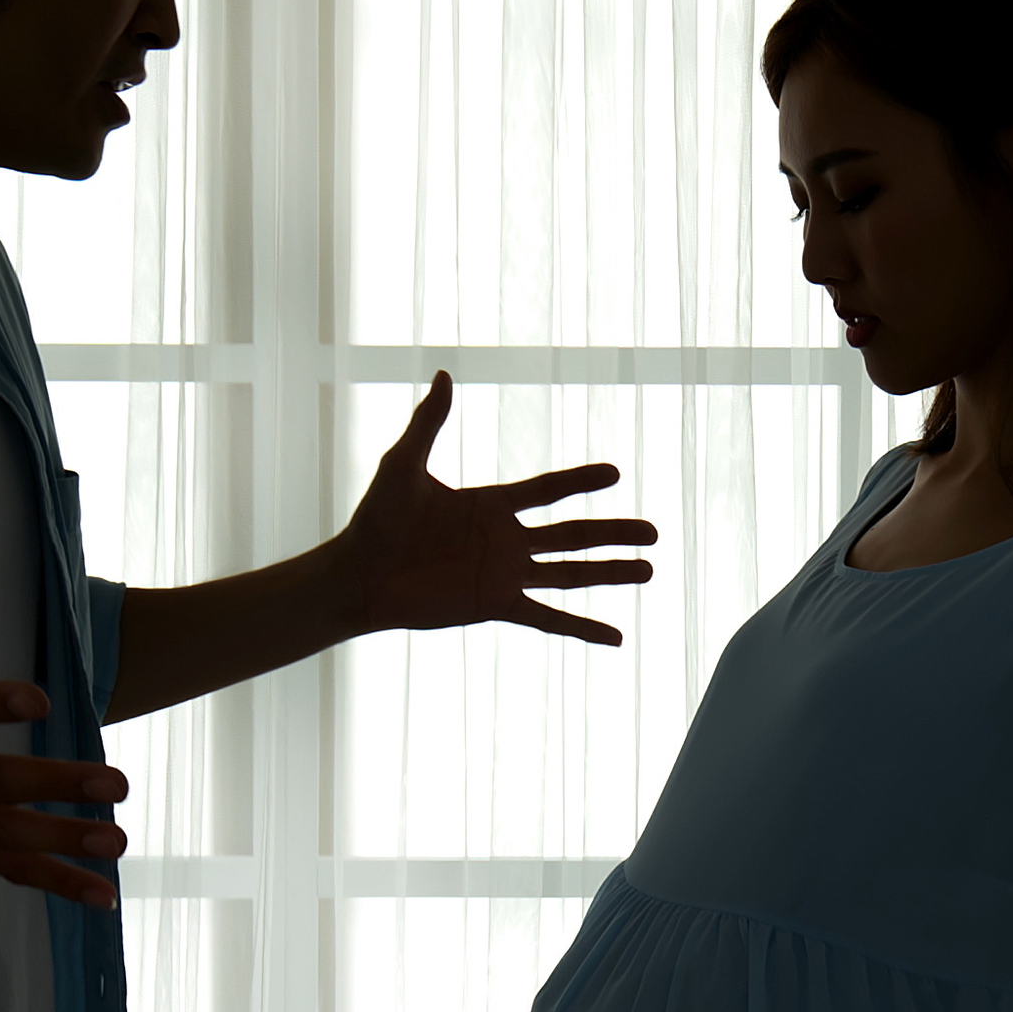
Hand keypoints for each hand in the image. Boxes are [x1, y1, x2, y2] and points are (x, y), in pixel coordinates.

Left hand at [336, 371, 657, 644]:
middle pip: (573, 533)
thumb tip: (443, 374)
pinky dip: (581, 628)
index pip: (548, 490)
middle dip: (613, 533)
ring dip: (609, 573)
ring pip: (570, 574)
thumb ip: (428, 423)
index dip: (581, 481)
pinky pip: (547, 619)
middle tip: (653, 532)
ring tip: (649, 570)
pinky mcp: (494, 606)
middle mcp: (505, 539)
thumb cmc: (375, 519)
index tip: (615, 474)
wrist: (359, 575)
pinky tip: (616, 637)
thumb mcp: (403, 465)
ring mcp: (503, 575)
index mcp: (491, 504)